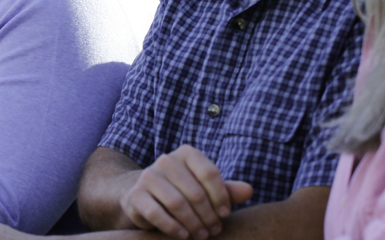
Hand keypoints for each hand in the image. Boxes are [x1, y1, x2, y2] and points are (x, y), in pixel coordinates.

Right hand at [121, 145, 252, 239]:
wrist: (144, 196)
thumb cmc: (183, 192)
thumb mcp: (205, 189)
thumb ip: (226, 190)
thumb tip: (249, 190)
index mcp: (186, 153)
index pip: (209, 173)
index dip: (221, 197)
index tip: (225, 214)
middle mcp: (166, 160)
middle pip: (195, 191)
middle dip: (208, 215)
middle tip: (214, 230)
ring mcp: (148, 176)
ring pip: (177, 203)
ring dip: (193, 223)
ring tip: (202, 235)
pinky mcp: (135, 195)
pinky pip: (156, 213)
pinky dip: (173, 227)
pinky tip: (184, 235)